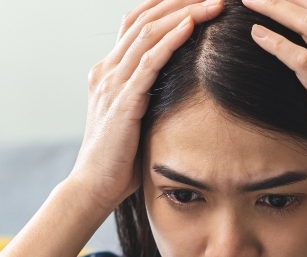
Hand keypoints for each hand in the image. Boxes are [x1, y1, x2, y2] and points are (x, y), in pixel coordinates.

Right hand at [67, 0, 223, 214]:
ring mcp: (112, 84)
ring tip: (212, 3)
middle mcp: (107, 71)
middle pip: (143, 19)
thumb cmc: (119, 160)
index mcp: (108, 72)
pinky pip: (148, 63)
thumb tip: (178, 90)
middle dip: (180, 1)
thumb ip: (147, 97)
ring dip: (183, 13)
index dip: (166, 4)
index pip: (136, 22)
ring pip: (147, 33)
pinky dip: (171, 41)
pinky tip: (192, 26)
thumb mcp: (134, 118)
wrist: (93, 187)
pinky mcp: (123, 102)